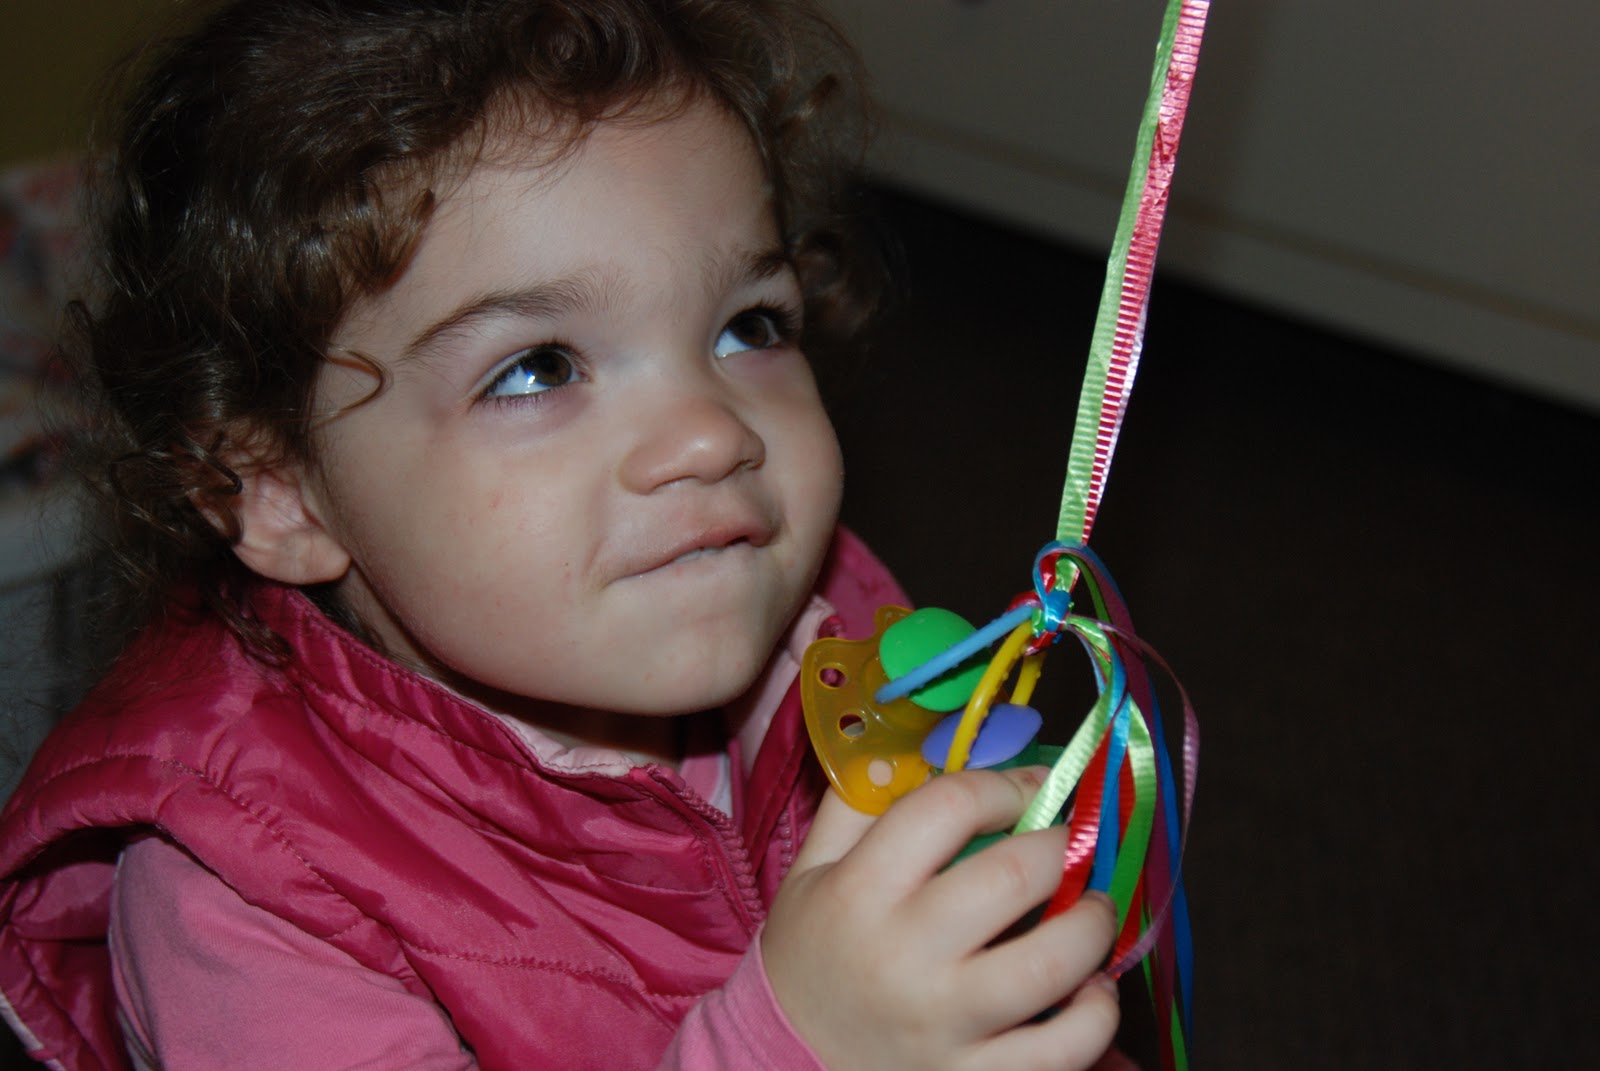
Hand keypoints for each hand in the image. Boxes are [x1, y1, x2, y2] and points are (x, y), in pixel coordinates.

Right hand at [762, 767, 1119, 1070]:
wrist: (785, 1061)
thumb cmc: (813, 953)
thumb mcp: (815, 869)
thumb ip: (864, 802)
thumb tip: (932, 743)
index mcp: (860, 891)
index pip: (950, 806)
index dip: (1008, 784)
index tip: (1032, 787)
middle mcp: (903, 956)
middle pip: (1016, 876)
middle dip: (1064, 846)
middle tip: (1072, 844)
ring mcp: (943, 1026)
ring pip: (1053, 966)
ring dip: (1093, 925)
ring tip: (1093, 909)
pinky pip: (1065, 1049)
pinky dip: (1096, 1013)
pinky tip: (1091, 989)